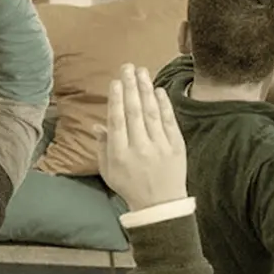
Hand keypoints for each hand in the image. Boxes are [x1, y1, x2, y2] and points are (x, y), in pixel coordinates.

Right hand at [96, 64, 186, 210]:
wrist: (160, 206)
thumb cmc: (130, 187)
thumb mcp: (109, 171)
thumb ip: (102, 147)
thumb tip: (97, 125)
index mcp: (120, 154)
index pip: (117, 121)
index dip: (116, 100)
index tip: (115, 82)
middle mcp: (139, 148)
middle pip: (134, 112)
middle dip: (130, 87)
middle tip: (128, 67)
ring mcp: (159, 147)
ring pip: (152, 113)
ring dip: (146, 90)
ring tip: (142, 72)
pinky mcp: (176, 147)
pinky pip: (169, 122)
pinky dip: (164, 105)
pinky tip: (159, 90)